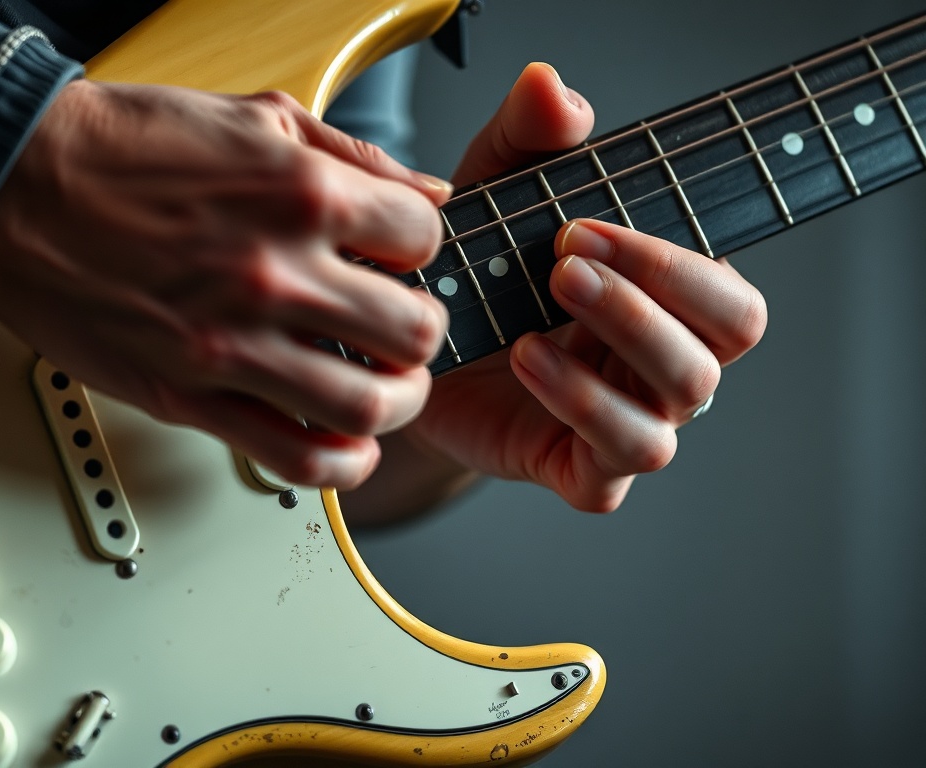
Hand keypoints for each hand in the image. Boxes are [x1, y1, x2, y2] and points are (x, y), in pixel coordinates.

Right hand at [0, 79, 451, 489]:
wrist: (18, 184)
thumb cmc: (125, 149)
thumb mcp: (255, 117)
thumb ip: (355, 155)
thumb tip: (429, 190)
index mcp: (299, 195)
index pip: (423, 238)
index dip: (422, 247)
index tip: (403, 257)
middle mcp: (274, 274)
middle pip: (412, 332)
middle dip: (423, 331)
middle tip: (405, 327)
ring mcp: (233, 344)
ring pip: (366, 407)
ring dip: (397, 404)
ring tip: (388, 387)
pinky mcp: (190, 396)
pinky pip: (292, 457)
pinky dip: (340, 464)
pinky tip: (347, 446)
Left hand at [377, 63, 766, 514]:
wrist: (419, 360)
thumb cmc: (479, 276)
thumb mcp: (494, 191)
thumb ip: (527, 136)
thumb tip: (556, 91)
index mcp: (666, 302)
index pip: (726, 290)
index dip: (672, 259)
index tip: (581, 225)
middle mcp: (664, 364)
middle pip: (725, 340)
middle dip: (651, 294)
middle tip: (562, 263)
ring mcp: (634, 420)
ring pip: (682, 399)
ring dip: (620, 344)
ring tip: (540, 311)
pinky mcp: (588, 469)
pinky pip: (622, 455)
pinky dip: (581, 406)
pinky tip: (527, 361)